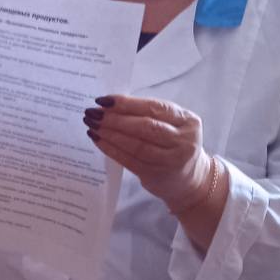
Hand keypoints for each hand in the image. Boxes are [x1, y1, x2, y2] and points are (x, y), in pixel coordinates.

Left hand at [83, 95, 213, 213]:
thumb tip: (109, 105)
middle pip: (145, 126)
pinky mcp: (157, 175)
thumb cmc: (172, 144)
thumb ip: (147, 113)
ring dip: (109, 134)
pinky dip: (111, 149)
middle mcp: (184, 140)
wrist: (188, 179)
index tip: (103, 100)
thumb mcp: (171, 124)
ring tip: (92, 125)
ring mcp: (172, 160)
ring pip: (136, 144)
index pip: (154, 108)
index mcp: (187, 120)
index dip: (126, 103)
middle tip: (92, 113)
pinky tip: (98, 140)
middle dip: (115, 119)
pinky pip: (129, 160)